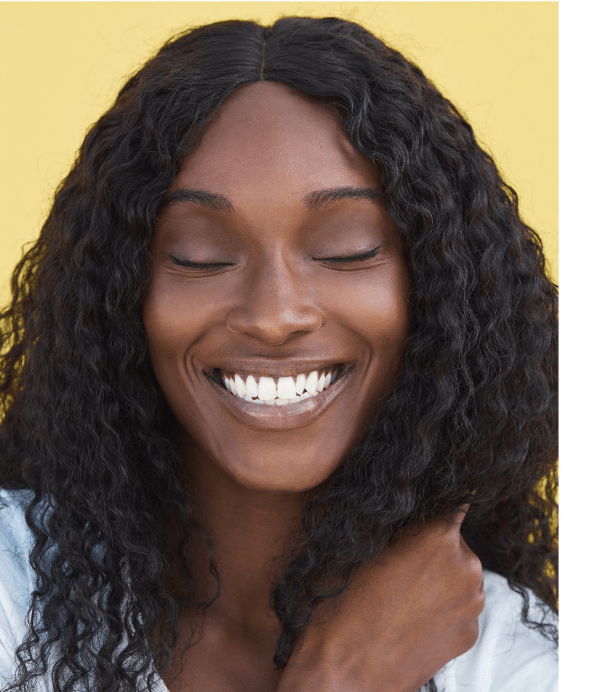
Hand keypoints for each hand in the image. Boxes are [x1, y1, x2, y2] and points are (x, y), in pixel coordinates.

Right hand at [277, 506, 483, 691]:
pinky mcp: (469, 635)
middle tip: (396, 558)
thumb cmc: (341, 606)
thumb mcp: (359, 547)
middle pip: (452, 538)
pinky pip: (457, 604)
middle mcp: (466, 566)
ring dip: (437, 574)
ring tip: (398, 593)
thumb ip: (393, 525)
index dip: (435, 500)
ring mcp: (471, 604)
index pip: (454, 498)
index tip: (426, 504)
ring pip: (457, 572)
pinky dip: (440, 605)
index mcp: (439, 535)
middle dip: (429, 542)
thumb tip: (406, 511)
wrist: (343, 677)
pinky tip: (409, 617)